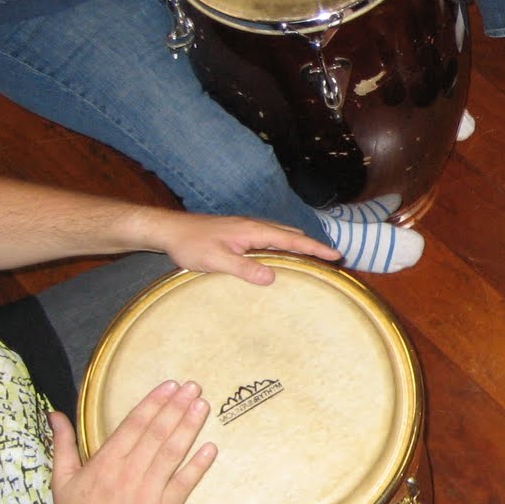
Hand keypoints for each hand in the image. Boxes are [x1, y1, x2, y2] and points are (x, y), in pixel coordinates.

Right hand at [46, 383, 215, 503]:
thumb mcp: (62, 479)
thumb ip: (62, 443)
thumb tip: (54, 414)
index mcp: (104, 463)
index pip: (134, 425)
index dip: (154, 403)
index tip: (171, 385)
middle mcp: (127, 473)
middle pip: (157, 434)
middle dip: (176, 407)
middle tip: (194, 387)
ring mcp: (147, 492)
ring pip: (172, 453)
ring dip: (189, 427)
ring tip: (203, 406)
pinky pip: (184, 484)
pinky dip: (198, 465)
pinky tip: (211, 448)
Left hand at [149, 211, 341, 283]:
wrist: (169, 230)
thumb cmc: (190, 245)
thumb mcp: (216, 261)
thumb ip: (244, 268)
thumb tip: (272, 277)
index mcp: (253, 231)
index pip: (292, 240)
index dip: (315, 248)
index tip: (335, 255)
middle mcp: (254, 226)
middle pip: (292, 234)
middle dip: (313, 245)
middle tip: (330, 260)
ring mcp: (247, 228)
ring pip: (282, 234)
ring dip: (299, 244)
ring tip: (312, 258)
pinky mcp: (240, 232)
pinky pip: (271, 236)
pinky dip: (285, 244)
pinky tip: (281, 255)